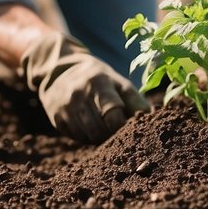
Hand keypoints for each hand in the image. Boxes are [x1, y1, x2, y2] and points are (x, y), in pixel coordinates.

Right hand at [20, 32, 149, 142]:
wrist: (60, 70)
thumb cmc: (99, 79)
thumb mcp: (118, 82)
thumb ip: (135, 101)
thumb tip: (151, 120)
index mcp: (99, 82)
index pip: (113, 115)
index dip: (123, 127)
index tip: (129, 128)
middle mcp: (79, 93)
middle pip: (101, 130)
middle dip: (112, 134)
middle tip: (117, 128)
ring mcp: (65, 106)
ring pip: (88, 136)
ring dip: (100, 137)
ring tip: (103, 126)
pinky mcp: (56, 117)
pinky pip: (76, 137)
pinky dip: (86, 136)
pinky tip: (88, 125)